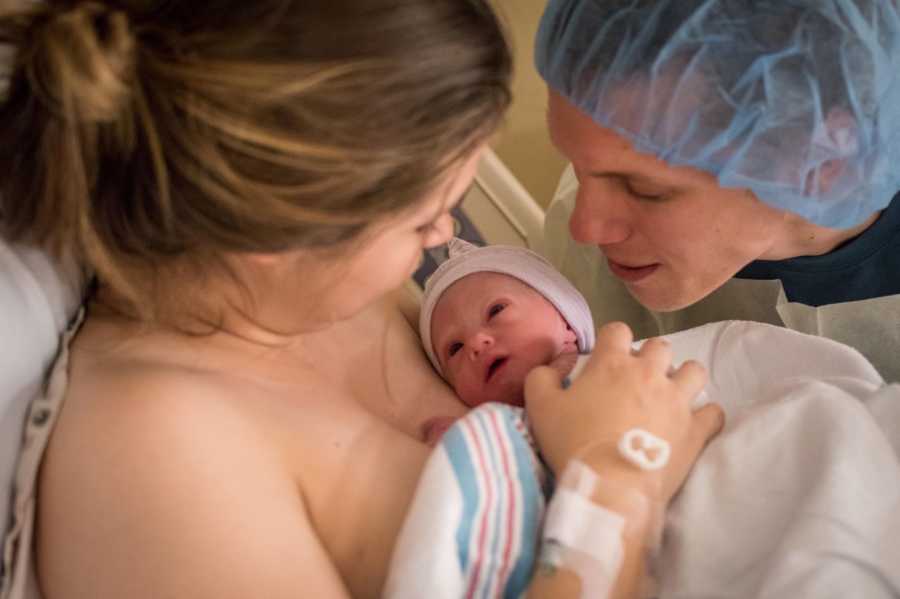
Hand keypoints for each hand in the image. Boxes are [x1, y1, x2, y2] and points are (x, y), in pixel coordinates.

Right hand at [524, 322, 723, 505]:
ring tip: (670, 396)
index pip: (618, 331)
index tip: (606, 360)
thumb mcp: (539, 406)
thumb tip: (560, 362)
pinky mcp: (696, 429)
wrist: (610, 488)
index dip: (611, 342)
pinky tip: (692, 424)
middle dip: (649, 358)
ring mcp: (678, 400)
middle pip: (659, 347)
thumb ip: (543, 375)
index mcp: (613, 363)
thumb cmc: (572, 443)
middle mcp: (650, 373)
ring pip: (694, 371)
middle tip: (636, 382)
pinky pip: (713, 412)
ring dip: (682, 378)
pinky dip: (705, 416)